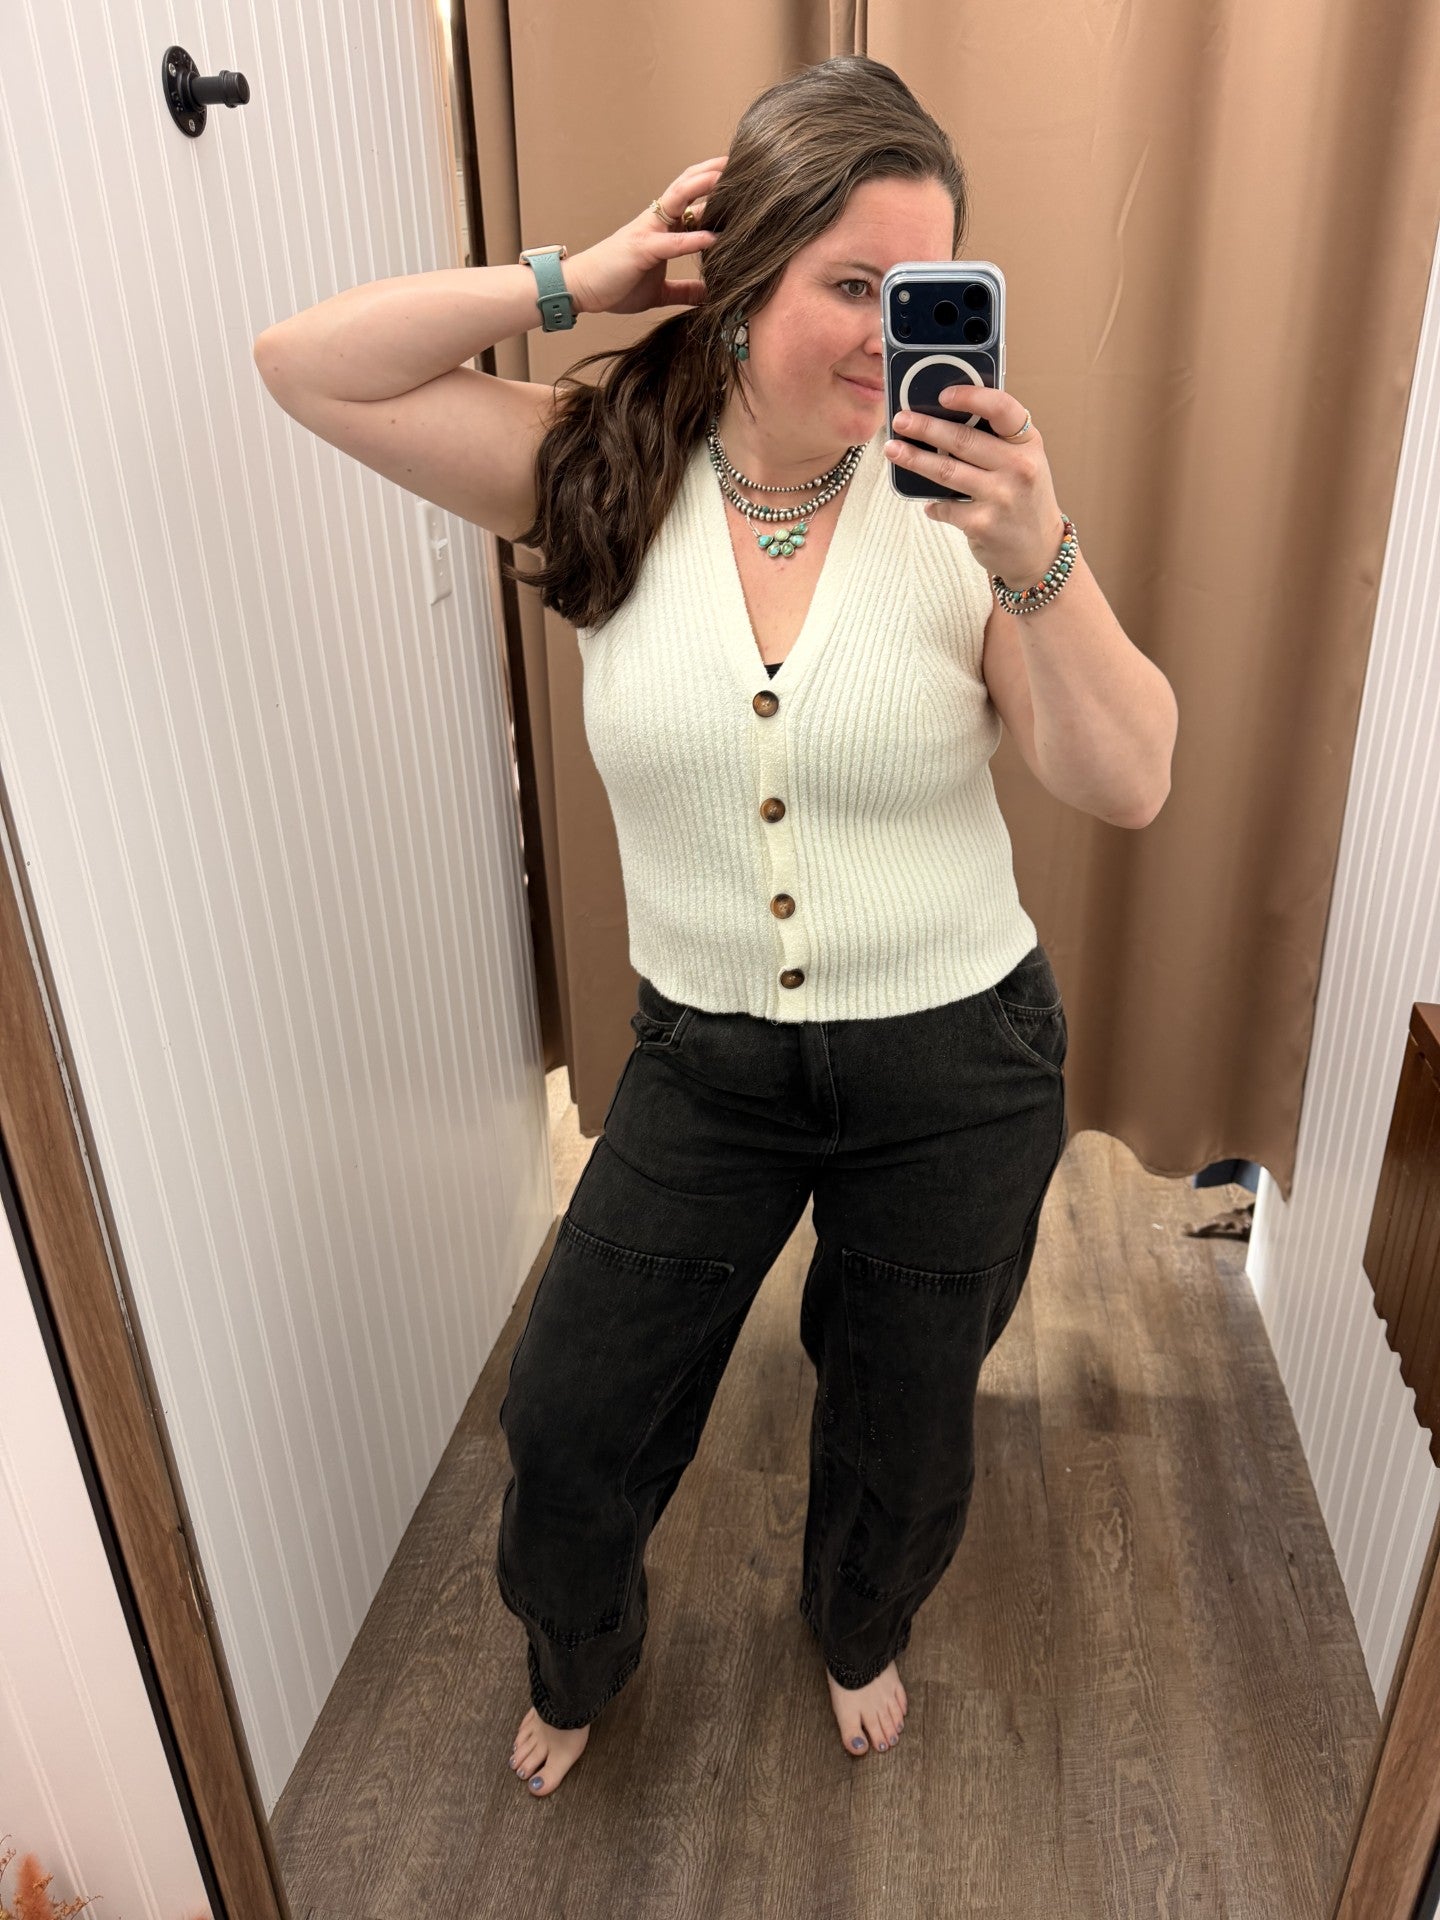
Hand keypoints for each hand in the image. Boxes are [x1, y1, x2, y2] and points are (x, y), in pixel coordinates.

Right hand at [564, 155, 727, 317]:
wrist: (579, 289)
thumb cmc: (614, 284)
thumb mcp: (658, 292)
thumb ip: (684, 290)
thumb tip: (709, 295)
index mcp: (661, 226)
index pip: (690, 195)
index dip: (713, 182)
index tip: (740, 176)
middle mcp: (656, 220)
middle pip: (687, 183)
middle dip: (714, 170)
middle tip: (745, 162)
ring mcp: (648, 231)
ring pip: (679, 197)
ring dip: (706, 187)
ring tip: (734, 181)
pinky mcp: (641, 249)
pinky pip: (671, 241)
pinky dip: (694, 238)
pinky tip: (715, 238)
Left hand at [884, 386, 1065, 588]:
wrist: (1039, 551)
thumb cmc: (1024, 498)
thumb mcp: (1024, 462)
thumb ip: (996, 442)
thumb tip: (943, 420)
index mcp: (1028, 444)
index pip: (1002, 408)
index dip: (971, 397)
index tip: (943, 395)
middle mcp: (1019, 468)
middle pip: (962, 439)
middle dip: (925, 427)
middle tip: (901, 420)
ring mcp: (1001, 497)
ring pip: (946, 470)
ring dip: (914, 458)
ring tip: (893, 449)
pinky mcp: (983, 524)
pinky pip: (945, 506)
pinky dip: (933, 505)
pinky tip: (928, 504)